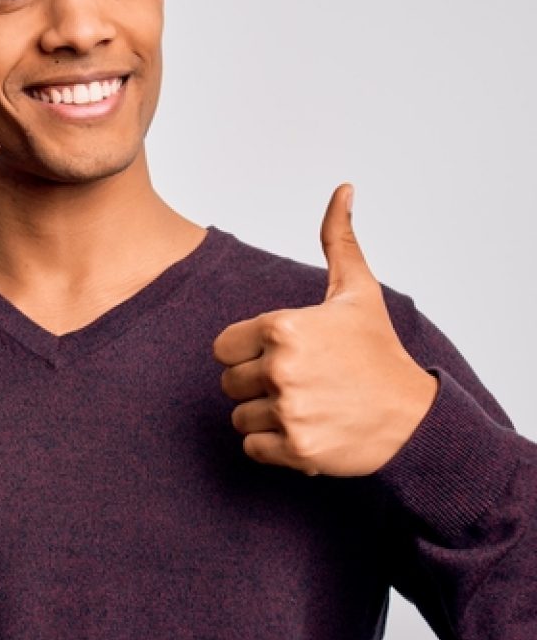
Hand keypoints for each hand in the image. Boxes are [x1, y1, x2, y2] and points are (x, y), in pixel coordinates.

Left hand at [212, 184, 437, 475]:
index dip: (247, 352)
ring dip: (264, 417)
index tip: (279, 355)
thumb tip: (343, 189)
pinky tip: (304, 430)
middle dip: (256, 385)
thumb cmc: (379, 352)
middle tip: (297, 383)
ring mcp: (289, 411)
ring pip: (239, 417)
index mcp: (283, 327)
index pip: (223, 347)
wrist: (415, 419)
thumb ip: (338, 240)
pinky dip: (273, 446)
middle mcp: (281, 369)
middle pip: (229, 383)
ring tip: (304, 407)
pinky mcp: (296, 450)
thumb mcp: (358, 291)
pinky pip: (252, 448)